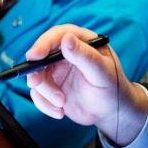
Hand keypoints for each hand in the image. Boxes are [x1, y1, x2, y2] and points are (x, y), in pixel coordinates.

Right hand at [26, 24, 147, 146]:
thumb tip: (66, 39)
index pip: (58, 35)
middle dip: (36, 70)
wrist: (111, 111)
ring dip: (45, 92)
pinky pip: (38, 93)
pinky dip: (45, 104)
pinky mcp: (52, 86)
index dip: (43, 43)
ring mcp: (57, 70)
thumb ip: (84, 55)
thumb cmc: (112, 87)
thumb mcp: (102, 71)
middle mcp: (66, 53)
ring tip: (61, 103)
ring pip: (37, 75)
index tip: (34, 56)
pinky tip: (60, 112)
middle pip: (41, 55)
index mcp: (81, 41)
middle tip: (36, 83)